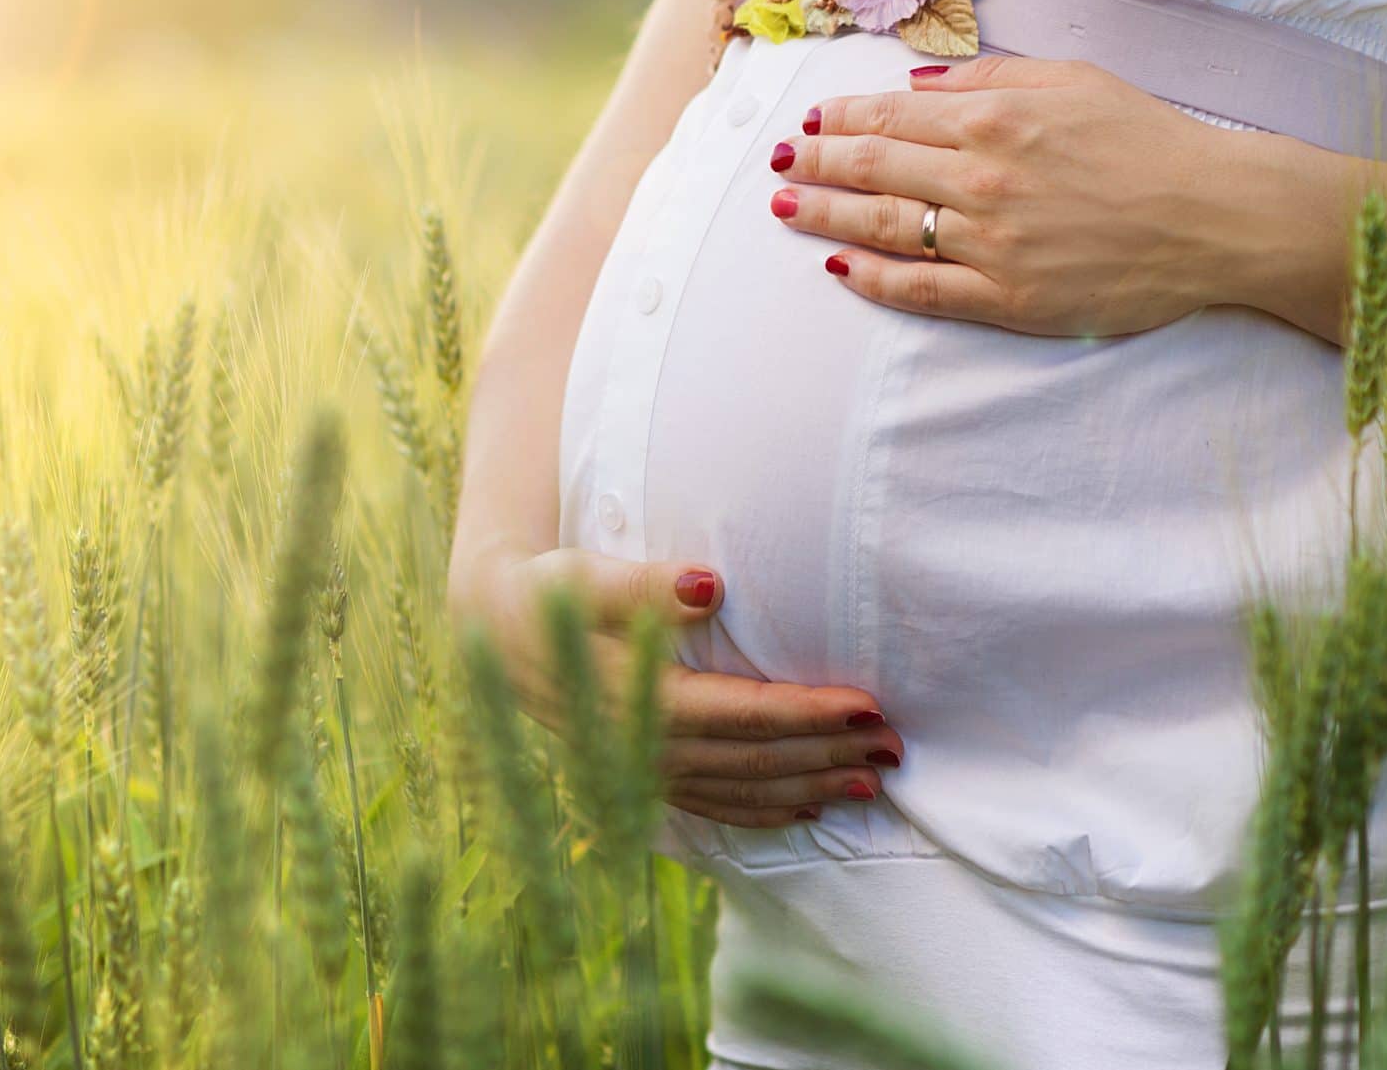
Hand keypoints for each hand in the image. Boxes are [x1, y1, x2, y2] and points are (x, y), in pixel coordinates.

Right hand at [451, 547, 903, 827]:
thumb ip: (641, 585)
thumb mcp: (580, 577)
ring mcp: (642, 771)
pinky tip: (809, 808)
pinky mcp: (642, 776)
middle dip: (829, 754)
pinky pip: (715, 806)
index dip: (808, 714)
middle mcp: (641, 749)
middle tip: (896, 744)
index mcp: (633, 701)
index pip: (742, 715)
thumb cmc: (544, 592)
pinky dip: (766, 810)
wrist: (490, 632)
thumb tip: (708, 583)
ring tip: (873, 781)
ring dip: (811, 787)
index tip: (867, 706)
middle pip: (754, 760)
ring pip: (742, 791)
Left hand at [770, 56, 1261, 335]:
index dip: (838, 121)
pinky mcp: (1009, 299)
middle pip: (871, 170)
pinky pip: (923, 290)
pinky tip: (841, 268)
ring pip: (884, 227)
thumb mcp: (1071, 80)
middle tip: (775, 164)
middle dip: (812, 164)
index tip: (807, 123)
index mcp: (995, 118)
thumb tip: (916, 86)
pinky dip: (874, 278)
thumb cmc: (1149, 139)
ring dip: (824, 215)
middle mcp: (982, 179)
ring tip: (783, 208)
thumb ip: (988, 80)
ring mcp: (992, 244)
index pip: (890, 118)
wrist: (1213, 214)